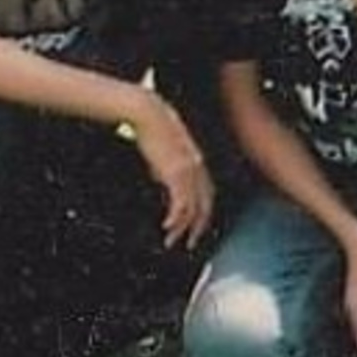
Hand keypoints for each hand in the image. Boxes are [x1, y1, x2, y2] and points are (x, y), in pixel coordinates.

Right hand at [130, 97, 215, 247]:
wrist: (149, 112)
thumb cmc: (154, 127)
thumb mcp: (166, 150)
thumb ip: (169, 166)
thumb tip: (163, 179)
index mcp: (197, 161)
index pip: (206, 193)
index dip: (203, 212)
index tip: (196, 226)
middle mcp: (197, 167)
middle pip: (204, 204)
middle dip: (199, 226)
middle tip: (191, 244)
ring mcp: (188, 170)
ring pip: (192, 207)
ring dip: (183, 228)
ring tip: (172, 241)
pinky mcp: (175, 171)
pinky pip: (180, 201)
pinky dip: (175, 217)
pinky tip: (168, 228)